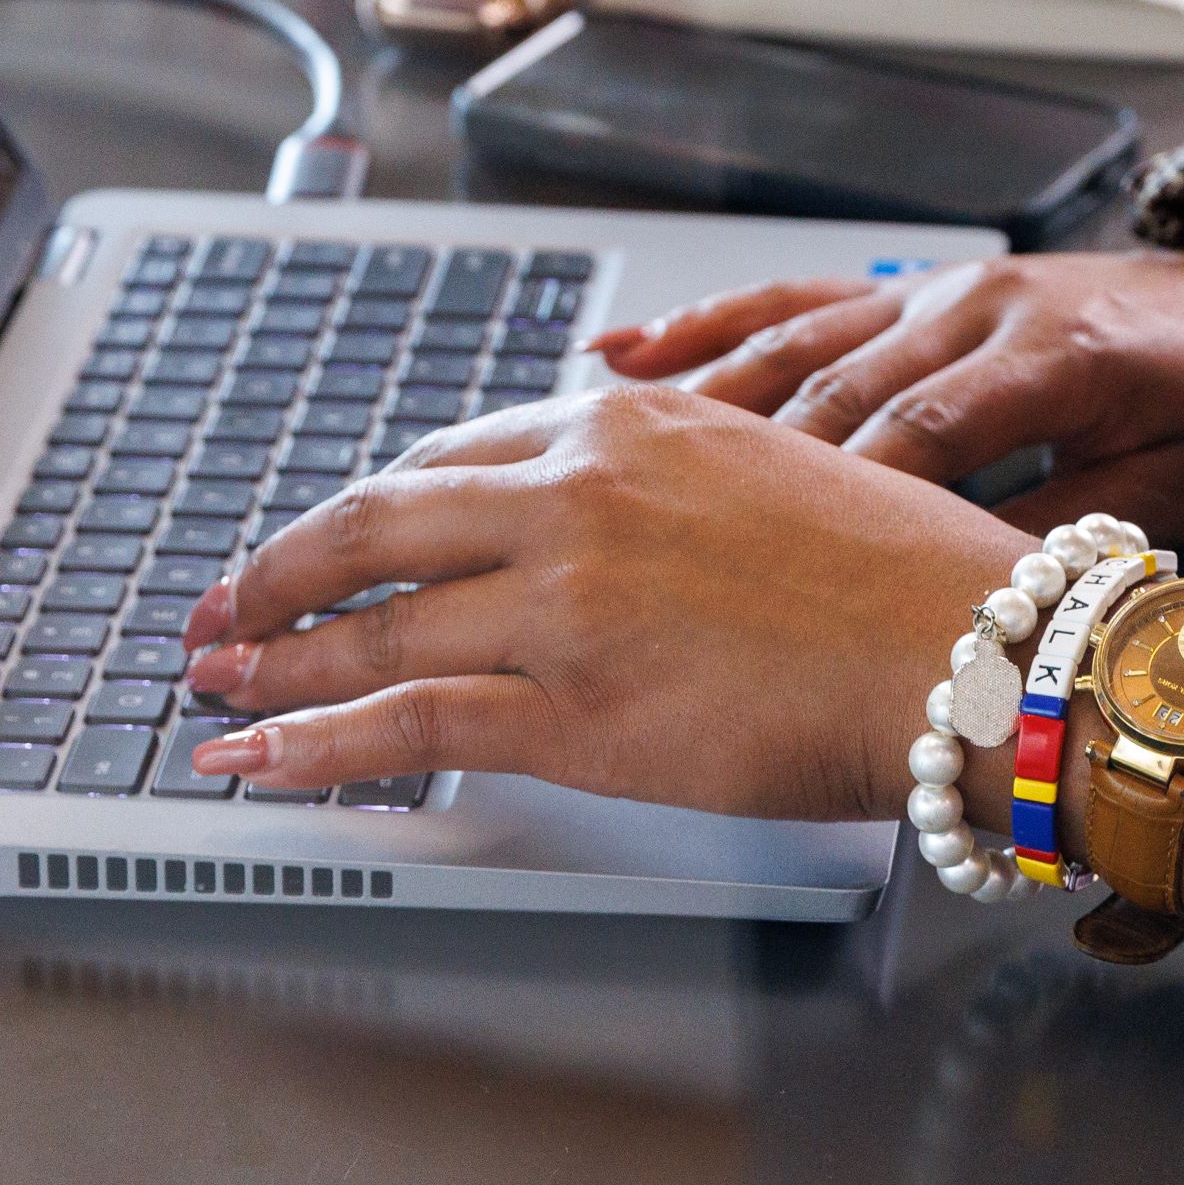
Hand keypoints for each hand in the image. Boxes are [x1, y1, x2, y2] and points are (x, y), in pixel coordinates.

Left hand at [172, 382, 1018, 814]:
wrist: (966, 646)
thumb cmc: (899, 571)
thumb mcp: (765, 464)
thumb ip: (661, 478)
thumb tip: (594, 513)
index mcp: (619, 422)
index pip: (444, 458)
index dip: (360, 510)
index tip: (319, 542)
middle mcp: (571, 494)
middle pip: (372, 525)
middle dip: (274, 575)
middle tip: (220, 613)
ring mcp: (560, 602)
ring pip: (369, 627)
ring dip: (272, 667)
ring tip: (216, 694)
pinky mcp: (567, 707)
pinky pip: (400, 722)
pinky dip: (311, 744)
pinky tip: (263, 761)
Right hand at [583, 245, 1183, 539]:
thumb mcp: (1179, 488)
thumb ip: (1067, 527)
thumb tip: (969, 584)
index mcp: (1050, 360)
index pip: (925, 428)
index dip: (844, 493)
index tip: (763, 559)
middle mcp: (973, 309)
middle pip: (833, 389)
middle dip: (732, 463)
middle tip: (624, 530)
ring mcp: (932, 292)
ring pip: (791, 343)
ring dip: (691, 395)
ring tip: (591, 445)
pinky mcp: (912, 289)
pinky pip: (794, 304)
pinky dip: (705, 328)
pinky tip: (626, 354)